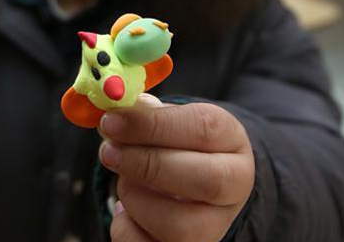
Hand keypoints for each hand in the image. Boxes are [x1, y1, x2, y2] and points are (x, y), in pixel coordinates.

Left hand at [98, 95, 254, 241]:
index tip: (112, 121)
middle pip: (206, 181)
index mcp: (231, 140)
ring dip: (135, 199)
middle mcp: (234, 186)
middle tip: (108, 152)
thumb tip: (116, 114)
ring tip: (125, 180)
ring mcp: (216, 225)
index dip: (153, 125)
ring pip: (180, 226)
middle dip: (147, 165)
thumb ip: (144, 115)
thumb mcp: (167, 120)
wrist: (193, 180)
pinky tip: (126, 209)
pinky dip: (126, 228)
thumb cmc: (174, 143)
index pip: (203, 129)